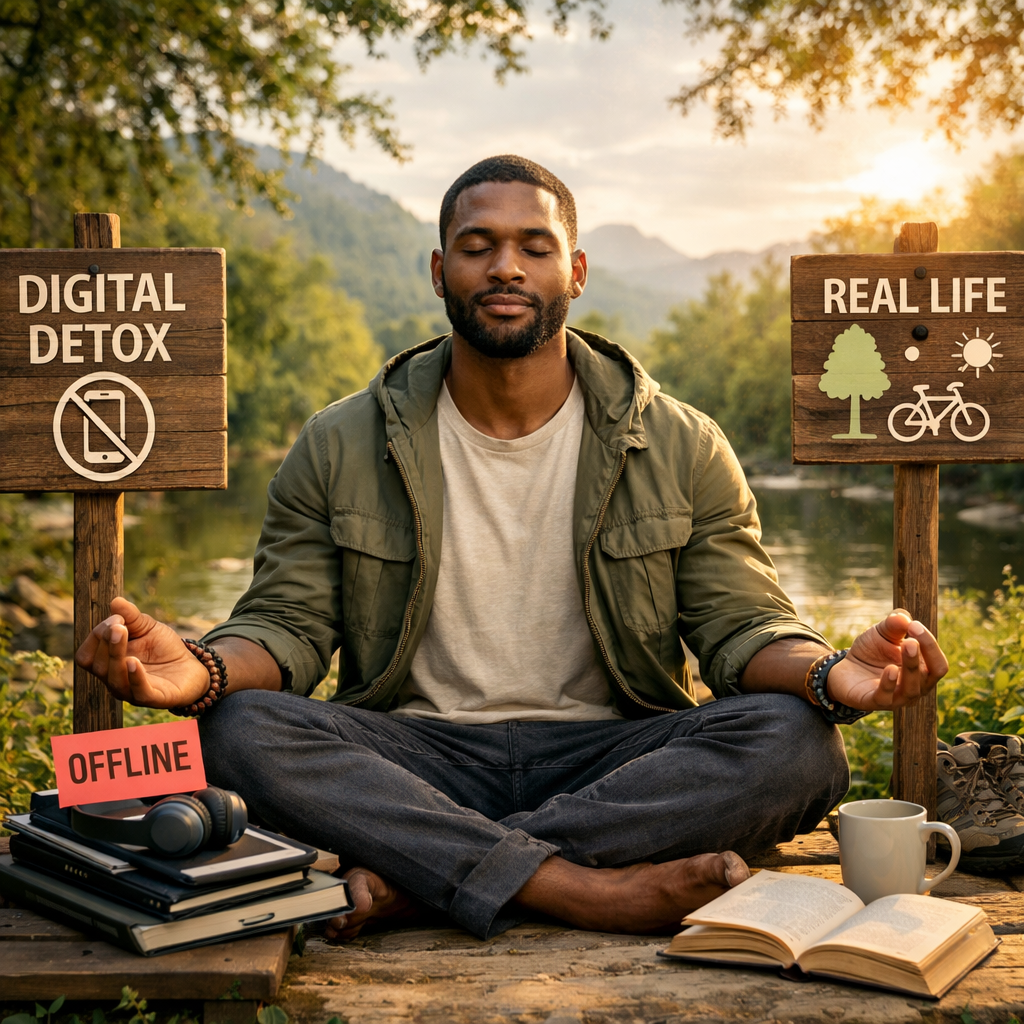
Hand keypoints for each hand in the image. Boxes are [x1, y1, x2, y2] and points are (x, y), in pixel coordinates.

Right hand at [74, 597, 209, 708]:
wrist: (192, 667)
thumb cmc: (163, 649)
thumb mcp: (148, 628)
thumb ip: (132, 616)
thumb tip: (115, 601)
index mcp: (108, 663)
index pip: (87, 654)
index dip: (97, 635)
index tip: (117, 617)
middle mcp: (115, 680)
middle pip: (99, 665)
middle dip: (107, 642)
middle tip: (119, 624)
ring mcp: (132, 691)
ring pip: (115, 679)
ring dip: (116, 655)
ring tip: (121, 634)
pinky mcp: (153, 698)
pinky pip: (139, 692)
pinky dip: (135, 677)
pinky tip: (134, 662)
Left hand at [826, 610, 948, 711]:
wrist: (845, 669)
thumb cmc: (872, 652)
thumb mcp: (881, 633)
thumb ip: (893, 624)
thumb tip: (903, 617)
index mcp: (923, 671)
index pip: (938, 662)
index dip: (930, 644)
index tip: (914, 625)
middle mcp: (915, 687)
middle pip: (930, 674)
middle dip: (925, 654)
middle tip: (913, 637)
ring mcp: (897, 698)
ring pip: (912, 689)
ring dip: (911, 667)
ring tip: (906, 645)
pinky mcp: (875, 702)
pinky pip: (886, 697)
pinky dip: (889, 684)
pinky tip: (889, 669)